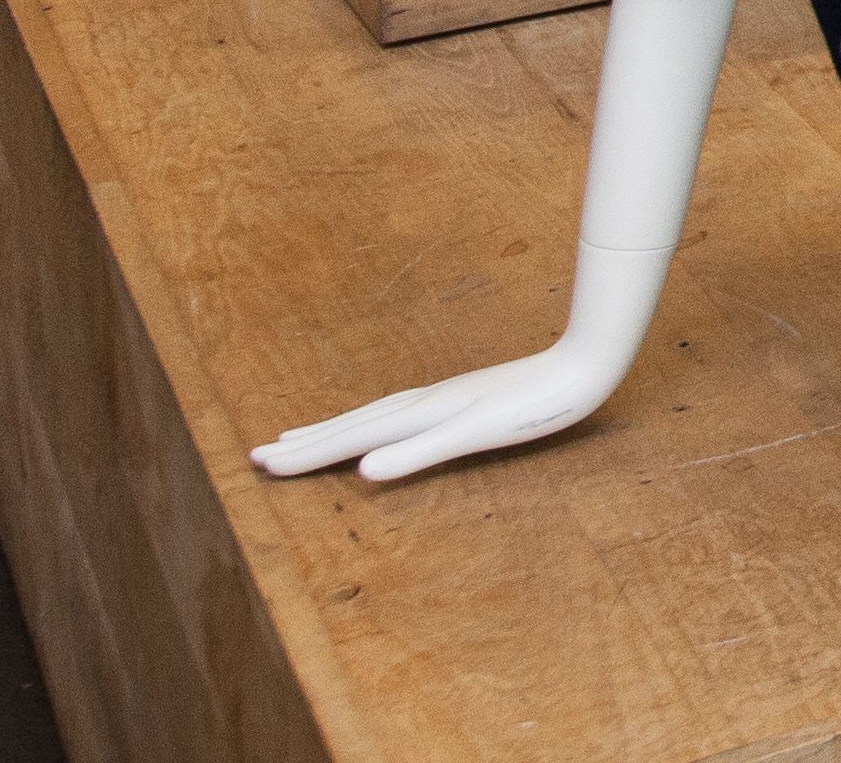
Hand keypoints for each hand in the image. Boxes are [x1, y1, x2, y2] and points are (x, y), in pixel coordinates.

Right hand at [251, 321, 635, 485]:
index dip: (308, 455)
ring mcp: (443, 398)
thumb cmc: (533, 408)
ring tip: (298, 436)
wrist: (583, 369)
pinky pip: (400, 411)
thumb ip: (420, 452)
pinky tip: (375, 426)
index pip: (351, 439)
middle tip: (257, 455)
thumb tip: (362, 470)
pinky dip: (372, 421)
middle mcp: (424, 403)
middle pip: (353, 424)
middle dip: (306, 444)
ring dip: (333, 429)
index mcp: (421, 416)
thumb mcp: (476, 434)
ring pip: (372, 415)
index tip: (260, 465)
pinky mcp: (464, 398)